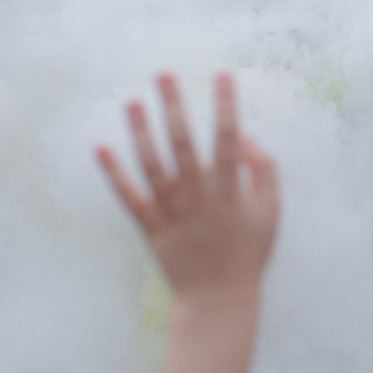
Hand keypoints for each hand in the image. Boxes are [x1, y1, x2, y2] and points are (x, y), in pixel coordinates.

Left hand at [98, 72, 280, 305]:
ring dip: (140, 132)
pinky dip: (114, 174)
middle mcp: (198, 198)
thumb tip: (247, 136)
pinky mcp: (150, 228)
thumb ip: (264, 171)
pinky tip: (100, 148)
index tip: (222, 74)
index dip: (225, 105)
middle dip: (173, 106)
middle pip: (182, 144)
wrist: (218, 298)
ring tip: (131, 101)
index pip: (226, 139)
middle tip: (163, 74)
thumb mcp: (271, 212)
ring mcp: (171, 213)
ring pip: (152, 166)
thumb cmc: (249, 252)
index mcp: (230, 192)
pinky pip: (129, 198)